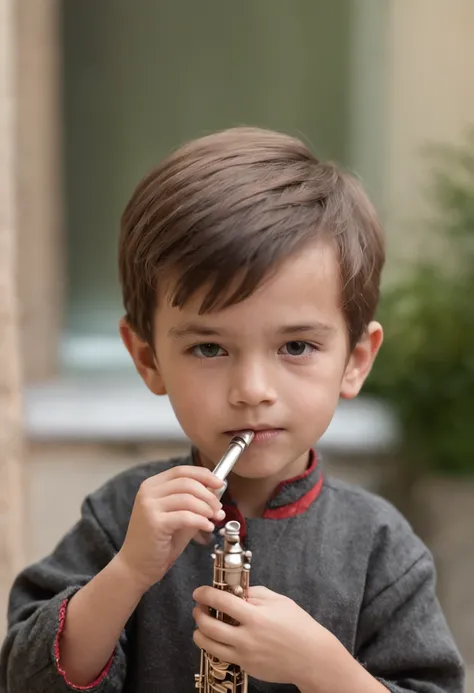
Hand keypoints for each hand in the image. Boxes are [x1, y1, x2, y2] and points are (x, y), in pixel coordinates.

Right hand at [116, 466, 224, 591]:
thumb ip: (194, 504)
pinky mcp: (154, 523)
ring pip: (188, 498)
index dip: (204, 475)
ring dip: (206, 508)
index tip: (219, 483)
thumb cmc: (158, 543)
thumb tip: (216, 496)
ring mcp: (149, 506)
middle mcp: (148, 492)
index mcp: (152, 486)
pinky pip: (185, 516)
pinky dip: (201, 521)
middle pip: (186, 482)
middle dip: (208, 494)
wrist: (136, 567)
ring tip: (214, 519)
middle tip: (219, 508)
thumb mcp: (178, 517)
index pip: (181, 471)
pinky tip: (207, 528)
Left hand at [192, 585, 342, 688]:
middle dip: (198, 614)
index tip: (198, 592)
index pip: (221, 601)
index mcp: (255, 616)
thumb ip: (255, 593)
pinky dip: (215, 646)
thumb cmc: (299, 626)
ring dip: (199, 633)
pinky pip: (223, 656)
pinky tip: (218, 638)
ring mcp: (245, 656)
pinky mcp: (246, 667)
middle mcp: (247, 638)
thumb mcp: (279, 601)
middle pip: (208, 626)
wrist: (312, 658)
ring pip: (209, 646)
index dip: (205, 594)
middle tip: (198, 607)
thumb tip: (236, 590)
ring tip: (201, 625)